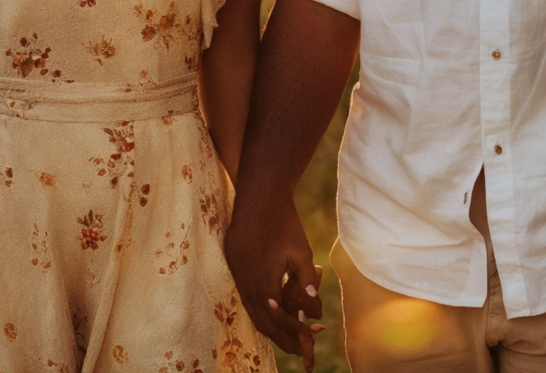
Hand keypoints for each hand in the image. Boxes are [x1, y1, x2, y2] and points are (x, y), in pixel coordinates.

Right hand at [225, 195, 323, 370]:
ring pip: (253, 309)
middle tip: (299, 350)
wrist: (259, 195)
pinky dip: (261, 307)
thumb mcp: (301, 251)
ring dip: (271, 323)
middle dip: (282, 337)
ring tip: (287, 333)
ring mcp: (237, 273)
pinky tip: (272, 306)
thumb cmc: (283, 221)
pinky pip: (247, 294)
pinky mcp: (234, 263)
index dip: (294, 333)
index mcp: (264, 283)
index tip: (308, 343)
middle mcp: (246, 283)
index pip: (279, 320)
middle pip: (263, 321)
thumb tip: (312, 310)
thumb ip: (306, 282)